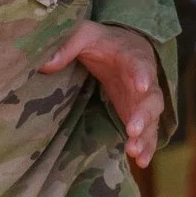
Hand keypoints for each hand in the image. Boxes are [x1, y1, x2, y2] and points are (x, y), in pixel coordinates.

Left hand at [55, 19, 166, 171]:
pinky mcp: (139, 115)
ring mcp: (143, 101)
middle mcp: (145, 81)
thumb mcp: (85, 35)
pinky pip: (147, 132)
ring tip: (135, 153)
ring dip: (145, 136)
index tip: (142, 85)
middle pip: (151, 99)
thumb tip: (44, 65)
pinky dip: (146, 146)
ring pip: (152, 120)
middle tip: (133, 130)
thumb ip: (67, 45)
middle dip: (144, 115)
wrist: (124, 48)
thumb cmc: (103, 42)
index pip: (140, 65)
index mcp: (133, 58)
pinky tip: (140, 161)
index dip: (143, 75)